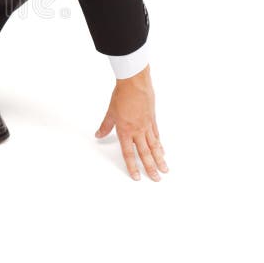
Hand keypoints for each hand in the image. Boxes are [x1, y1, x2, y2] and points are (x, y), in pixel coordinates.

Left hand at [95, 64, 167, 180]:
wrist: (135, 83)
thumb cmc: (122, 96)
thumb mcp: (110, 112)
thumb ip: (105, 126)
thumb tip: (98, 135)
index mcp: (125, 130)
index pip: (129, 153)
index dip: (132, 166)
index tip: (136, 177)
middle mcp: (138, 131)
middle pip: (145, 153)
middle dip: (150, 167)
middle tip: (156, 179)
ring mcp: (147, 125)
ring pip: (154, 146)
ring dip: (159, 159)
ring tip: (165, 170)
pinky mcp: (153, 119)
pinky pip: (157, 135)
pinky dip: (160, 144)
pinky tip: (162, 151)